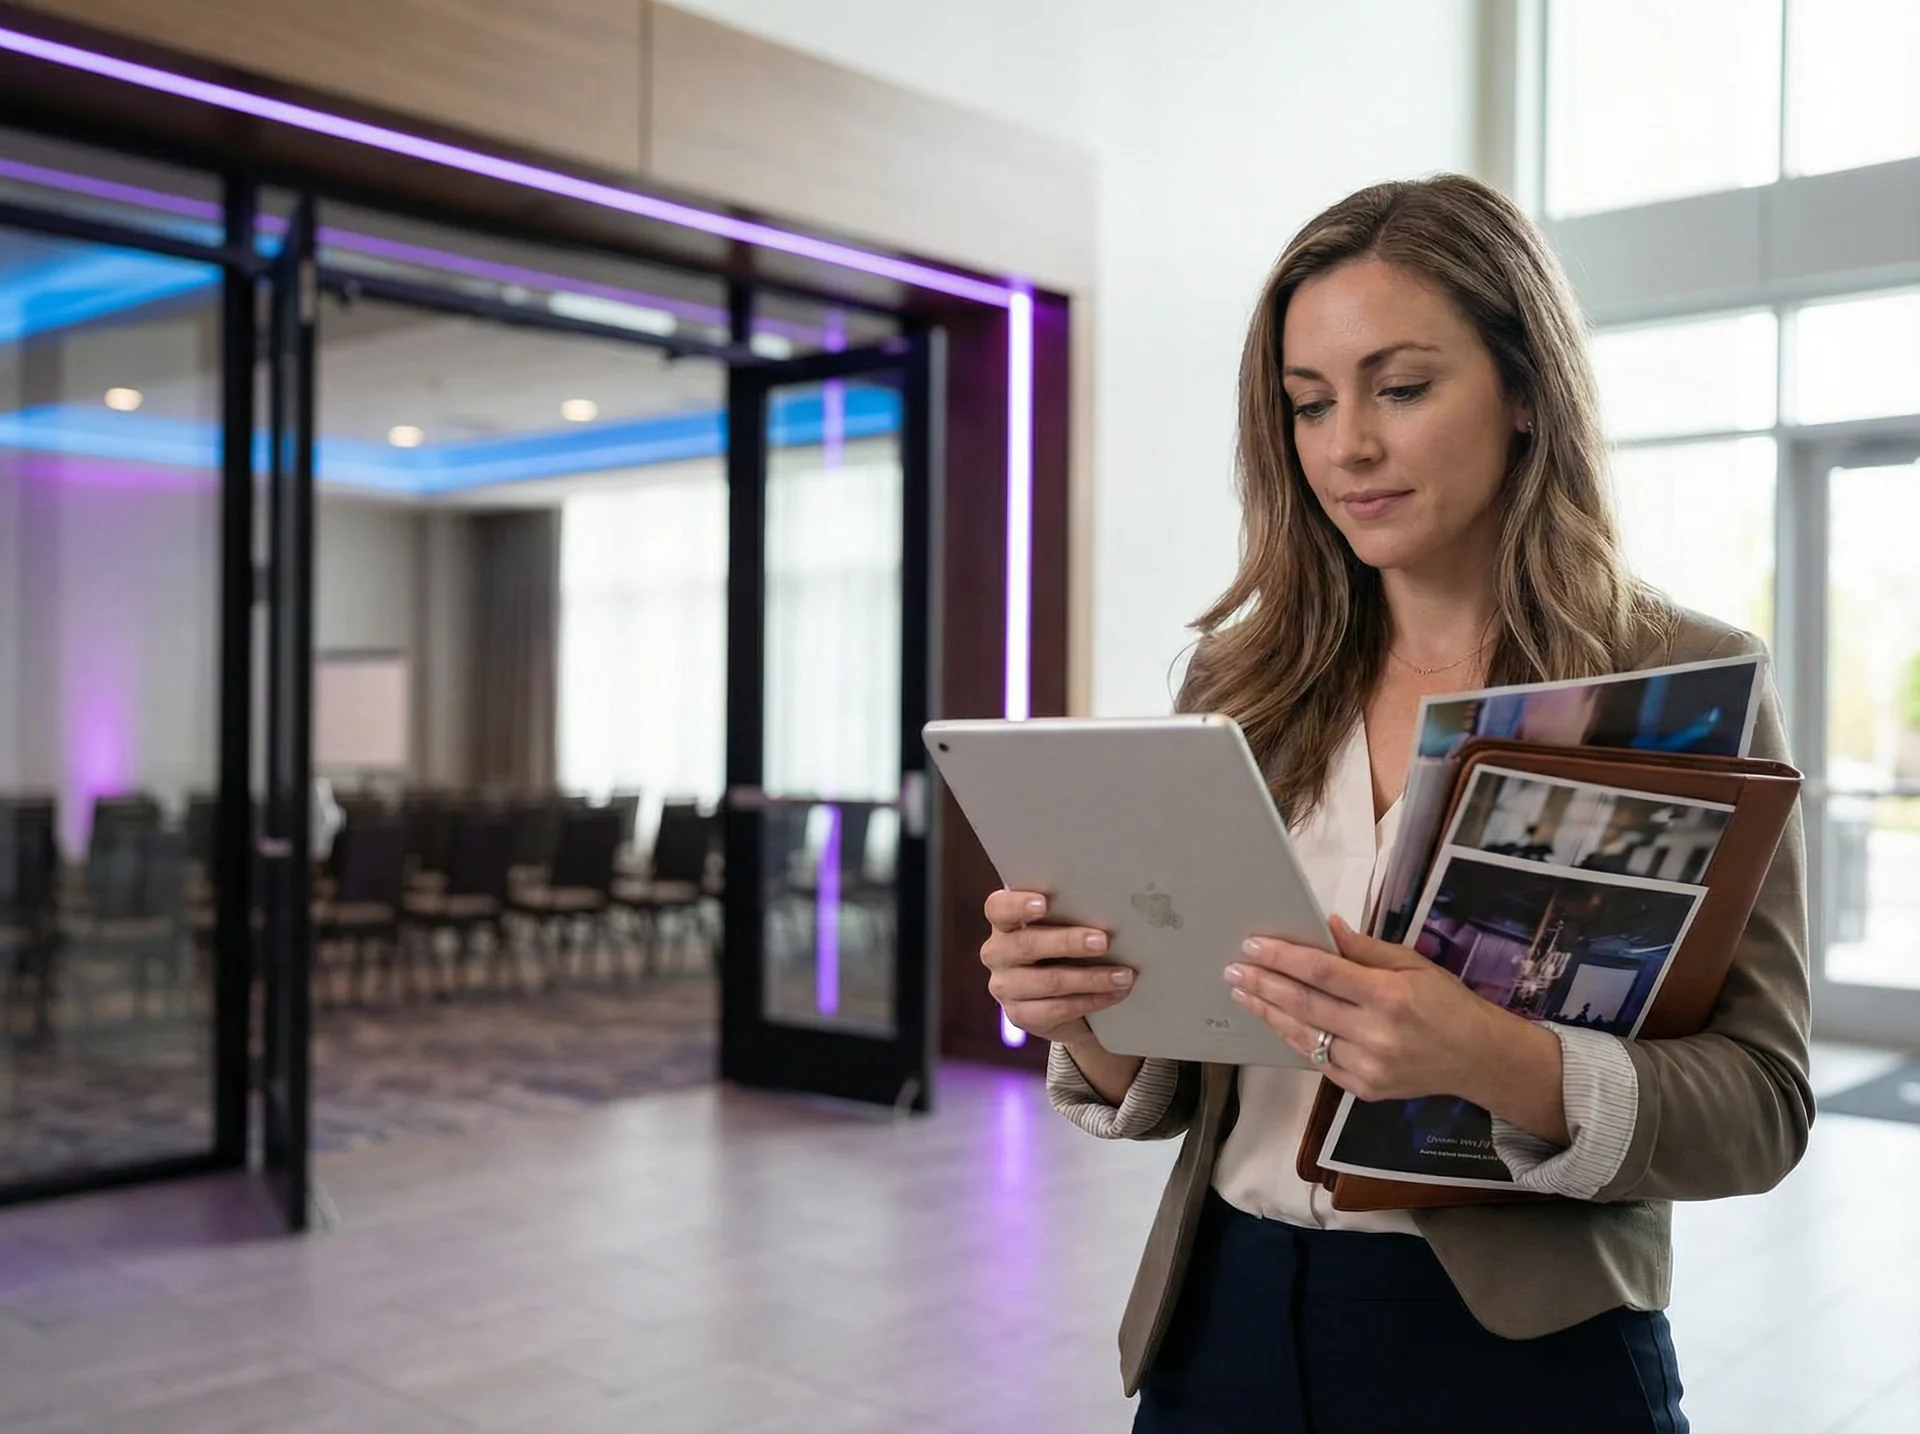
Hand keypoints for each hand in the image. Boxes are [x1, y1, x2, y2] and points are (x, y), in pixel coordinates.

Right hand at [979, 889, 1135, 1044]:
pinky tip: (1115, 994)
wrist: (1063, 998)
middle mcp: (997, 952)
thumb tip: (1109, 907)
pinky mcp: (1020, 1015)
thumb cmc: (1065, 948)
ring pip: (1049, 981)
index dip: (1018, 904)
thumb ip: (1071, 913)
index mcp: (1004, 921)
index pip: (999, 908)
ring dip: (1091, 978)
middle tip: (1103, 941)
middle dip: (1069, 941)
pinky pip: (1058, 1009)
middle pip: (1027, 944)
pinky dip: (1092, 1000)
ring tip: (1123, 975)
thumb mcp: (1063, 926)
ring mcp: (1005, 986)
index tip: (1044, 903)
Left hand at [1225, 915, 1512, 1103]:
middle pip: (1305, 1004)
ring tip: (1242, 993)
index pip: (1322, 972)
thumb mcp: (1413, 964)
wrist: (1477, 1058)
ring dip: (1268, 1013)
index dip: (1283, 957)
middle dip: (1263, 984)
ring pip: (1304, 1036)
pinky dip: (1293, 1037)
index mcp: (1389, 996)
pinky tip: (1274, 1019)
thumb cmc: (1446, 1002)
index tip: (1253, 945)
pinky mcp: (1362, 1089)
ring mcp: (1367, 1066)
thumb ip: (1365, 949)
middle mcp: (1375, 1034)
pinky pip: (1317, 1060)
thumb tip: (1326, 925)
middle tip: (1232, 969)